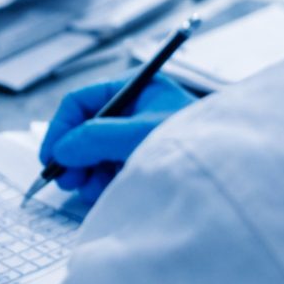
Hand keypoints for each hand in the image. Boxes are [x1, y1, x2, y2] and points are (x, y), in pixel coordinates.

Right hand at [36, 73, 194, 205]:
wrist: (233, 179)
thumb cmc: (194, 147)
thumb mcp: (139, 136)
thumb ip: (95, 138)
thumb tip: (61, 150)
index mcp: (137, 90)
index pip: (81, 101)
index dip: (60, 128)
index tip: (51, 157)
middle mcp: (136, 111)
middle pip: (83, 129)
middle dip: (72, 155)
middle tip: (66, 181)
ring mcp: (138, 139)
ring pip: (94, 154)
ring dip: (87, 173)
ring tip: (92, 189)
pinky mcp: (143, 165)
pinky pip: (109, 172)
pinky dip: (102, 183)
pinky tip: (109, 193)